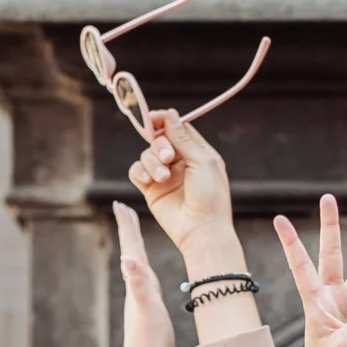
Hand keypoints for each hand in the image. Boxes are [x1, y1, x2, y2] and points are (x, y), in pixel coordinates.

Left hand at [111, 203, 177, 346]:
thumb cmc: (149, 340)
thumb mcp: (147, 308)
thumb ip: (138, 283)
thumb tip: (127, 259)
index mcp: (137, 283)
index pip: (132, 247)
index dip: (128, 225)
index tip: (120, 203)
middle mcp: (137, 290)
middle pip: (133, 253)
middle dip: (130, 231)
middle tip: (125, 210)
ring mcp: (142, 302)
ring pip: (138, 270)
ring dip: (137, 252)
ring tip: (136, 243)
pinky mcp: (149, 314)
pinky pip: (147, 287)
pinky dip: (146, 276)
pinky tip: (148, 282)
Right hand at [126, 110, 235, 264]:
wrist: (201, 231)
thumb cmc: (210, 197)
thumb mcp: (202, 162)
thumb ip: (183, 138)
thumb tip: (170, 115)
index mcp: (197, 153)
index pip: (177, 128)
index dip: (164, 121)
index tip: (154, 117)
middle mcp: (180, 162)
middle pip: (159, 139)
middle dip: (160, 146)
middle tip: (169, 158)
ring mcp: (164, 176)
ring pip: (146, 155)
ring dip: (152, 162)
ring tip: (163, 178)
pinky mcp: (151, 190)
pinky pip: (136, 172)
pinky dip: (139, 172)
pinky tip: (149, 180)